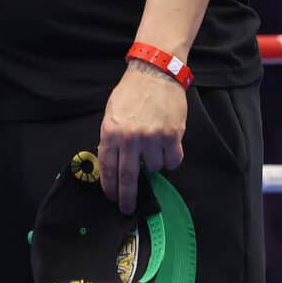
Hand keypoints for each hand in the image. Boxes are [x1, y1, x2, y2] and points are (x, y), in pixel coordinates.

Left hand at [97, 62, 186, 213]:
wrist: (154, 73)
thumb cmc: (131, 93)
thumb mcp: (111, 113)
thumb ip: (110, 138)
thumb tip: (111, 164)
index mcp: (111, 131)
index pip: (108, 168)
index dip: (110, 187)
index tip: (111, 197)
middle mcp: (130, 138)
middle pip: (128, 178)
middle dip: (126, 198)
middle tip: (126, 209)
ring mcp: (152, 138)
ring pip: (155, 169)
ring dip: (154, 164)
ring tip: (152, 146)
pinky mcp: (172, 136)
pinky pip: (173, 162)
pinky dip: (170, 159)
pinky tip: (166, 148)